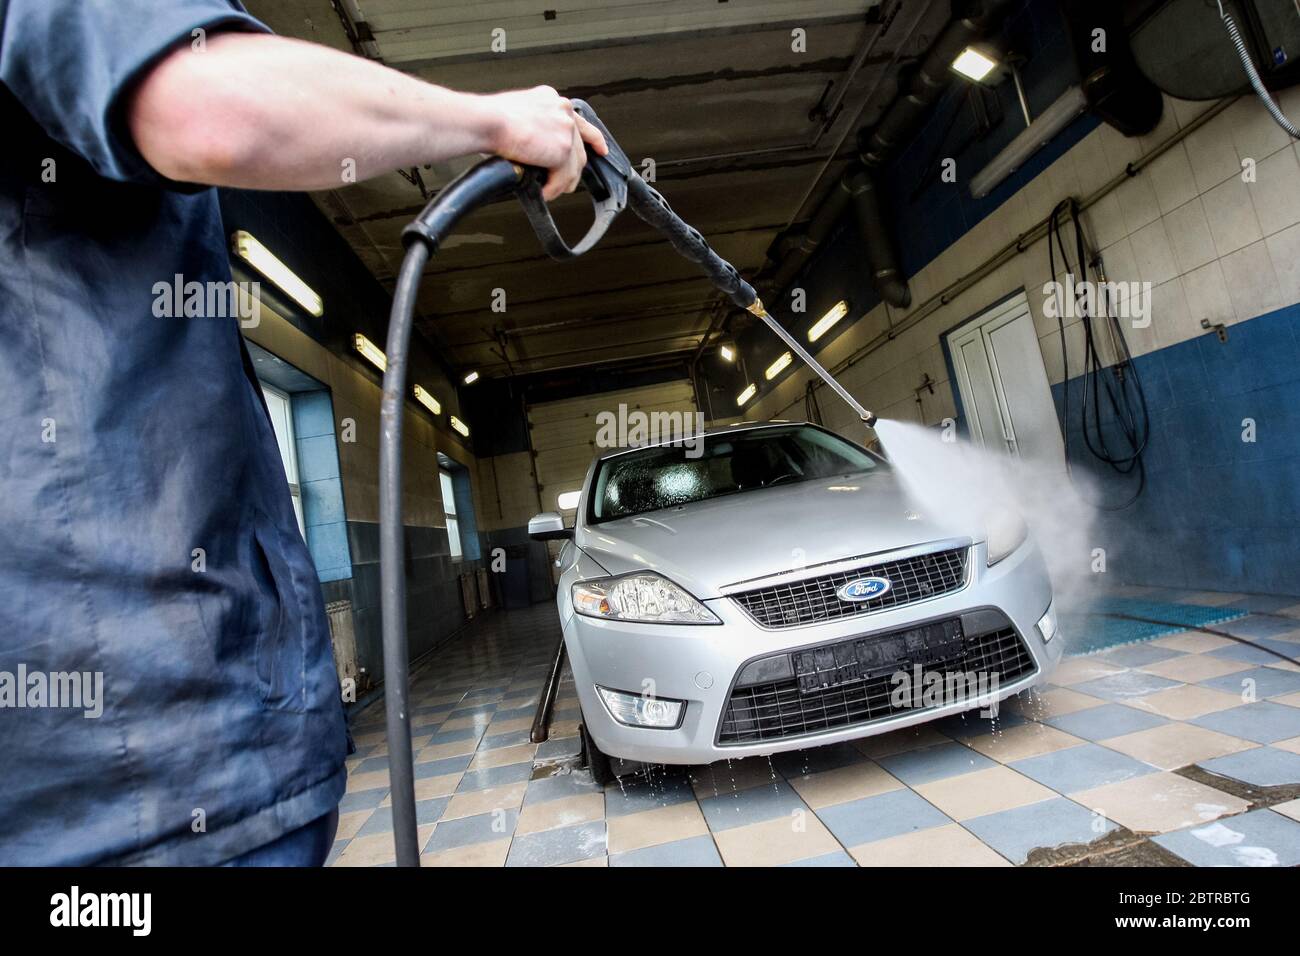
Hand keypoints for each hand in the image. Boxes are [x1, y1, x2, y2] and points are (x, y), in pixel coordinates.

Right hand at [483, 86, 607, 200]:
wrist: (485, 121)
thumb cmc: (489, 119)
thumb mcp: (516, 115)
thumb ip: (534, 130)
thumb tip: (533, 151)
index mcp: (551, 100)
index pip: (579, 121)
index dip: (593, 139)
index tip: (600, 149)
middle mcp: (562, 111)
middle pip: (579, 147)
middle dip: (573, 169)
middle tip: (564, 184)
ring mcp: (565, 129)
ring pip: (574, 166)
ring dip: (561, 183)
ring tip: (550, 191)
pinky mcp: (562, 149)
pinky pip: (563, 177)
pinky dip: (554, 189)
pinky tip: (544, 192)